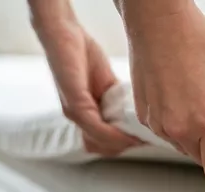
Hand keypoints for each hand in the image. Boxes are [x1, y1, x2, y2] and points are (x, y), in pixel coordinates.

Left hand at [31, 6, 141, 156]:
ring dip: (121, 142)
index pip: (101, 142)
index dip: (122, 144)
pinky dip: (113, 133)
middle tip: (143, 139)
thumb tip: (131, 111)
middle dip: (124, 146)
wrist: (61, 32)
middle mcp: (76, 116)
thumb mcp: (105, 80)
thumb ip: (115, 98)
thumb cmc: (79, 52)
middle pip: (101, 148)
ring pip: (99, 142)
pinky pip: (95, 127)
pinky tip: (127, 131)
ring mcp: (74, 112)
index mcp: (83, 112)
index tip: (142, 139)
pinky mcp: (74, 103)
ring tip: (138, 137)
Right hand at [122, 2, 204, 182]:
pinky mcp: (144, 115)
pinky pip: (164, 131)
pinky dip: (174, 124)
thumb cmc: (192, 39)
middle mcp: (181, 128)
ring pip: (181, 146)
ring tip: (197, 106)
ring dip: (192, 137)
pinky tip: (179, 98)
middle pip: (200, 160)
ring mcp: (159, 124)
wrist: (156, 22)